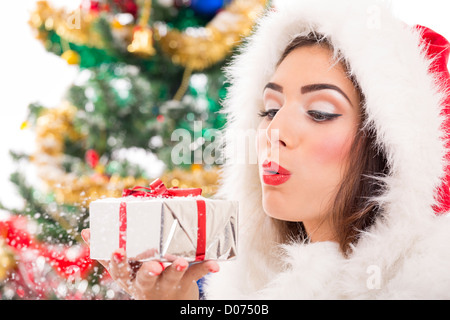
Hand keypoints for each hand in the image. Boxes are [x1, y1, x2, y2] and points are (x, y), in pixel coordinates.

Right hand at [81, 228, 218, 299]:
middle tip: (153, 265)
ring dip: (176, 270)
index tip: (116, 249)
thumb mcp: (126, 269)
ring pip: (171, 279)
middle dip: (148, 272)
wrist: (167, 302)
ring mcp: (166, 285)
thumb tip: (86, 232)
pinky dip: (205, 268)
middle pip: (144, 279)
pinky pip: (196, 276)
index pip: (119, 269)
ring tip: (182, 263)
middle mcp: (146, 283)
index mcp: (130, 276)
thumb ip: (108, 253)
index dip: (116, 260)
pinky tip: (215, 264)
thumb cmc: (144, 277)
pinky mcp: (184, 283)